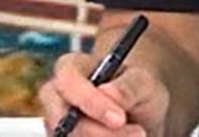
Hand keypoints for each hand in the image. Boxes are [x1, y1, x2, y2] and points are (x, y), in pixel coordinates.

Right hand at [38, 50, 173, 136]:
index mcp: (71, 68)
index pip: (67, 81)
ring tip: (137, 135)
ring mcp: (56, 125)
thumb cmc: (135, 91)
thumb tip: (107, 93)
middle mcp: (56, 97)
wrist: (138, 117)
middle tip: (138, 134)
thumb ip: (128, 86)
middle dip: (99, 132)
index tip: (119, 119)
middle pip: (61, 119)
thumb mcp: (142, 83)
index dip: (89, 101)